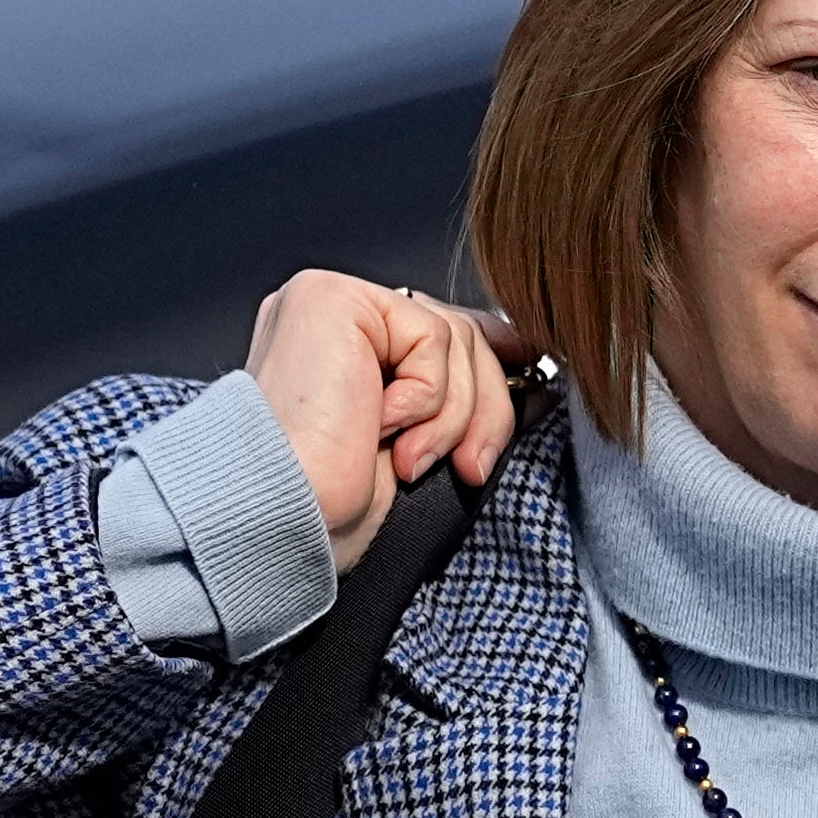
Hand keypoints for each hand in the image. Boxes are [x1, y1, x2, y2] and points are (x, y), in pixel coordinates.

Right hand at [243, 270, 516, 569]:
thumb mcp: (418, 441)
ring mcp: (327, 301)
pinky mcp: (332, 299)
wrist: (285, 518)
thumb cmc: (333, 501)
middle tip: (472, 467)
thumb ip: (456, 388)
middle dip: (485, 409)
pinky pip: (432, 338)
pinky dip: (424, 398)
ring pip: (456, 337)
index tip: (531, 376)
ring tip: (410, 460)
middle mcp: (332, 317)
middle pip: (460, 332)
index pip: (439, 329)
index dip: (494, 354)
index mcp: (342, 347)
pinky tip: (379, 429)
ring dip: (452, 418)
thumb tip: (524, 353)